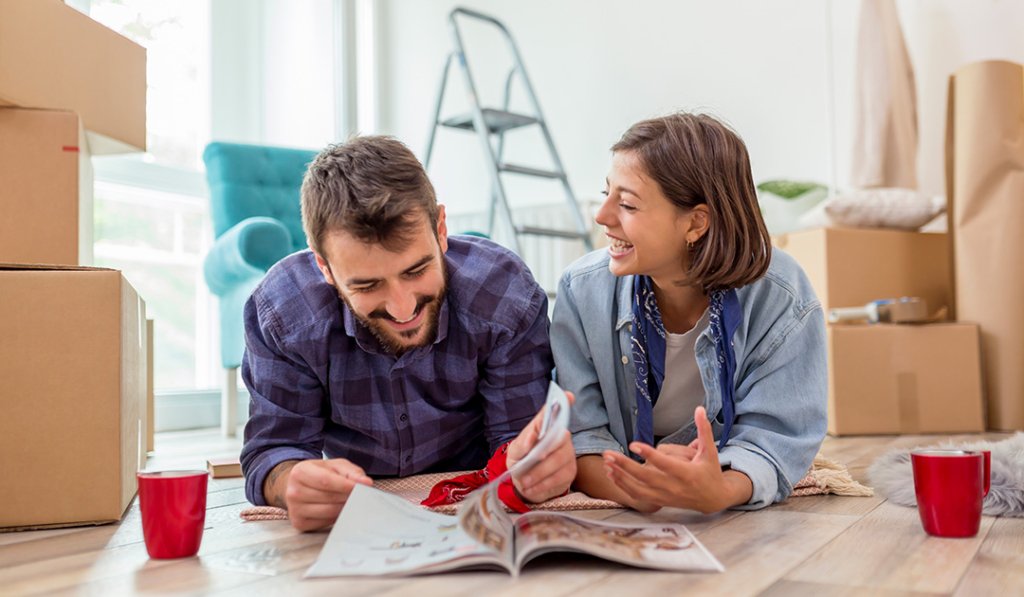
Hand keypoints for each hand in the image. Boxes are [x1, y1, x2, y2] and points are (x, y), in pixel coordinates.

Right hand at [277, 458, 372, 531]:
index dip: (346, 485)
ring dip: (344, 507)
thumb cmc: (321, 474)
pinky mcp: (299, 523)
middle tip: (360, 495)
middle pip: (329, 497)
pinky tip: (337, 508)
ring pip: (329, 511)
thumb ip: (352, 473)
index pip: (326, 481)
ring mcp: (294, 509)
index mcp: (300, 472)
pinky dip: (336, 517)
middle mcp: (293, 492)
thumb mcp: (336, 466)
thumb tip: (366, 483)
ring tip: (349, 501)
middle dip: (348, 496)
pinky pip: (325, 522)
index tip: (363, 487)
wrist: (301, 486)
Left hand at [507, 392, 577, 502]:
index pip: (553, 413)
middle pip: (558, 439)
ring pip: (559, 460)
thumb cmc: (520, 462)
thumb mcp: (514, 453)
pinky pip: (560, 477)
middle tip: (527, 466)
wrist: (524, 485)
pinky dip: (543, 484)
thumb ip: (522, 443)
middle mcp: (560, 437)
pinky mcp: (570, 471)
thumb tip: (532, 435)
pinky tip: (532, 487)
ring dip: (539, 473)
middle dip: (542, 454)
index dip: (562, 403)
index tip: (568, 396)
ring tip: (524, 482)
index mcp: (544, 428)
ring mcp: (567, 454)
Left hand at [602, 406, 750, 513]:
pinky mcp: (659, 501)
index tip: (633, 444)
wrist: (713, 499)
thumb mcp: (710, 451)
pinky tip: (612, 475)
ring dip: (620, 477)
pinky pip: (638, 496)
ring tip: (606, 463)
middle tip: (609, 454)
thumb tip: (699, 409)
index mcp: (686, 473)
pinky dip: (623, 486)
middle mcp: (674, 487)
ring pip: (638, 489)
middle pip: (645, 477)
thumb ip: (704, 430)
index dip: (649, 454)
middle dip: (625, 466)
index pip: (664, 464)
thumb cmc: (710, 472)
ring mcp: (665, 496)